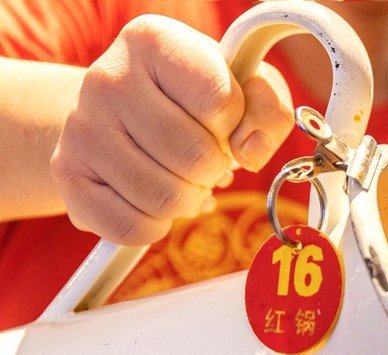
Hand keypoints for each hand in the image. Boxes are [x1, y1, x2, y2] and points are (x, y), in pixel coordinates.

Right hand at [50, 15, 292, 243]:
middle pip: (195, 158)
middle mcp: (107, 78)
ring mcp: (81, 127)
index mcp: (154, 41)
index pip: (220, 103)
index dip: (234, 126)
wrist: (124, 114)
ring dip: (188, 199)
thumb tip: (250, 151)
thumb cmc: (196, 100)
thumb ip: (267, 111)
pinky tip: (153, 201)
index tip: (222, 121)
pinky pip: (131, 227)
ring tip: (178, 176)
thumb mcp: (245, 88)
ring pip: (164, 198)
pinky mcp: (67, 174)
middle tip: (201, 158)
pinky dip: (156, 226)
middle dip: (213, 169)